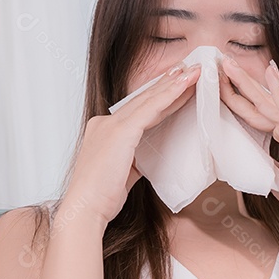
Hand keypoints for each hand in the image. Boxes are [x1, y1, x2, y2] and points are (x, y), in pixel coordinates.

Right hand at [64, 61, 202, 226]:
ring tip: (193, 72)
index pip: (136, 111)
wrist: (85, 209)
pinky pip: (150, 109)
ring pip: (148, 100)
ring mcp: (111, 125)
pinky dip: (169, 95)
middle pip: (143, 100)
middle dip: (167, 84)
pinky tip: (185, 85)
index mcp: (103, 131)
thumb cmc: (100, 198)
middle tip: (188, 69)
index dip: (158, 98)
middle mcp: (105, 123)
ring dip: (173, 84)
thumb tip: (148, 158)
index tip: (175, 86)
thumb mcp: (121, 173)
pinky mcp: (120, 132)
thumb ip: (134, 160)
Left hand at [218, 55, 278, 226]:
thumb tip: (240, 157)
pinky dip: (277, 90)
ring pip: (268, 102)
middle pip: (261, 102)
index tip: (218, 86)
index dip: (237, 101)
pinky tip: (268, 71)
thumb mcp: (276, 176)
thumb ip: (262, 162)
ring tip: (228, 64)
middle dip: (238, 83)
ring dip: (246, 82)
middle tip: (219, 63)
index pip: (258, 114)